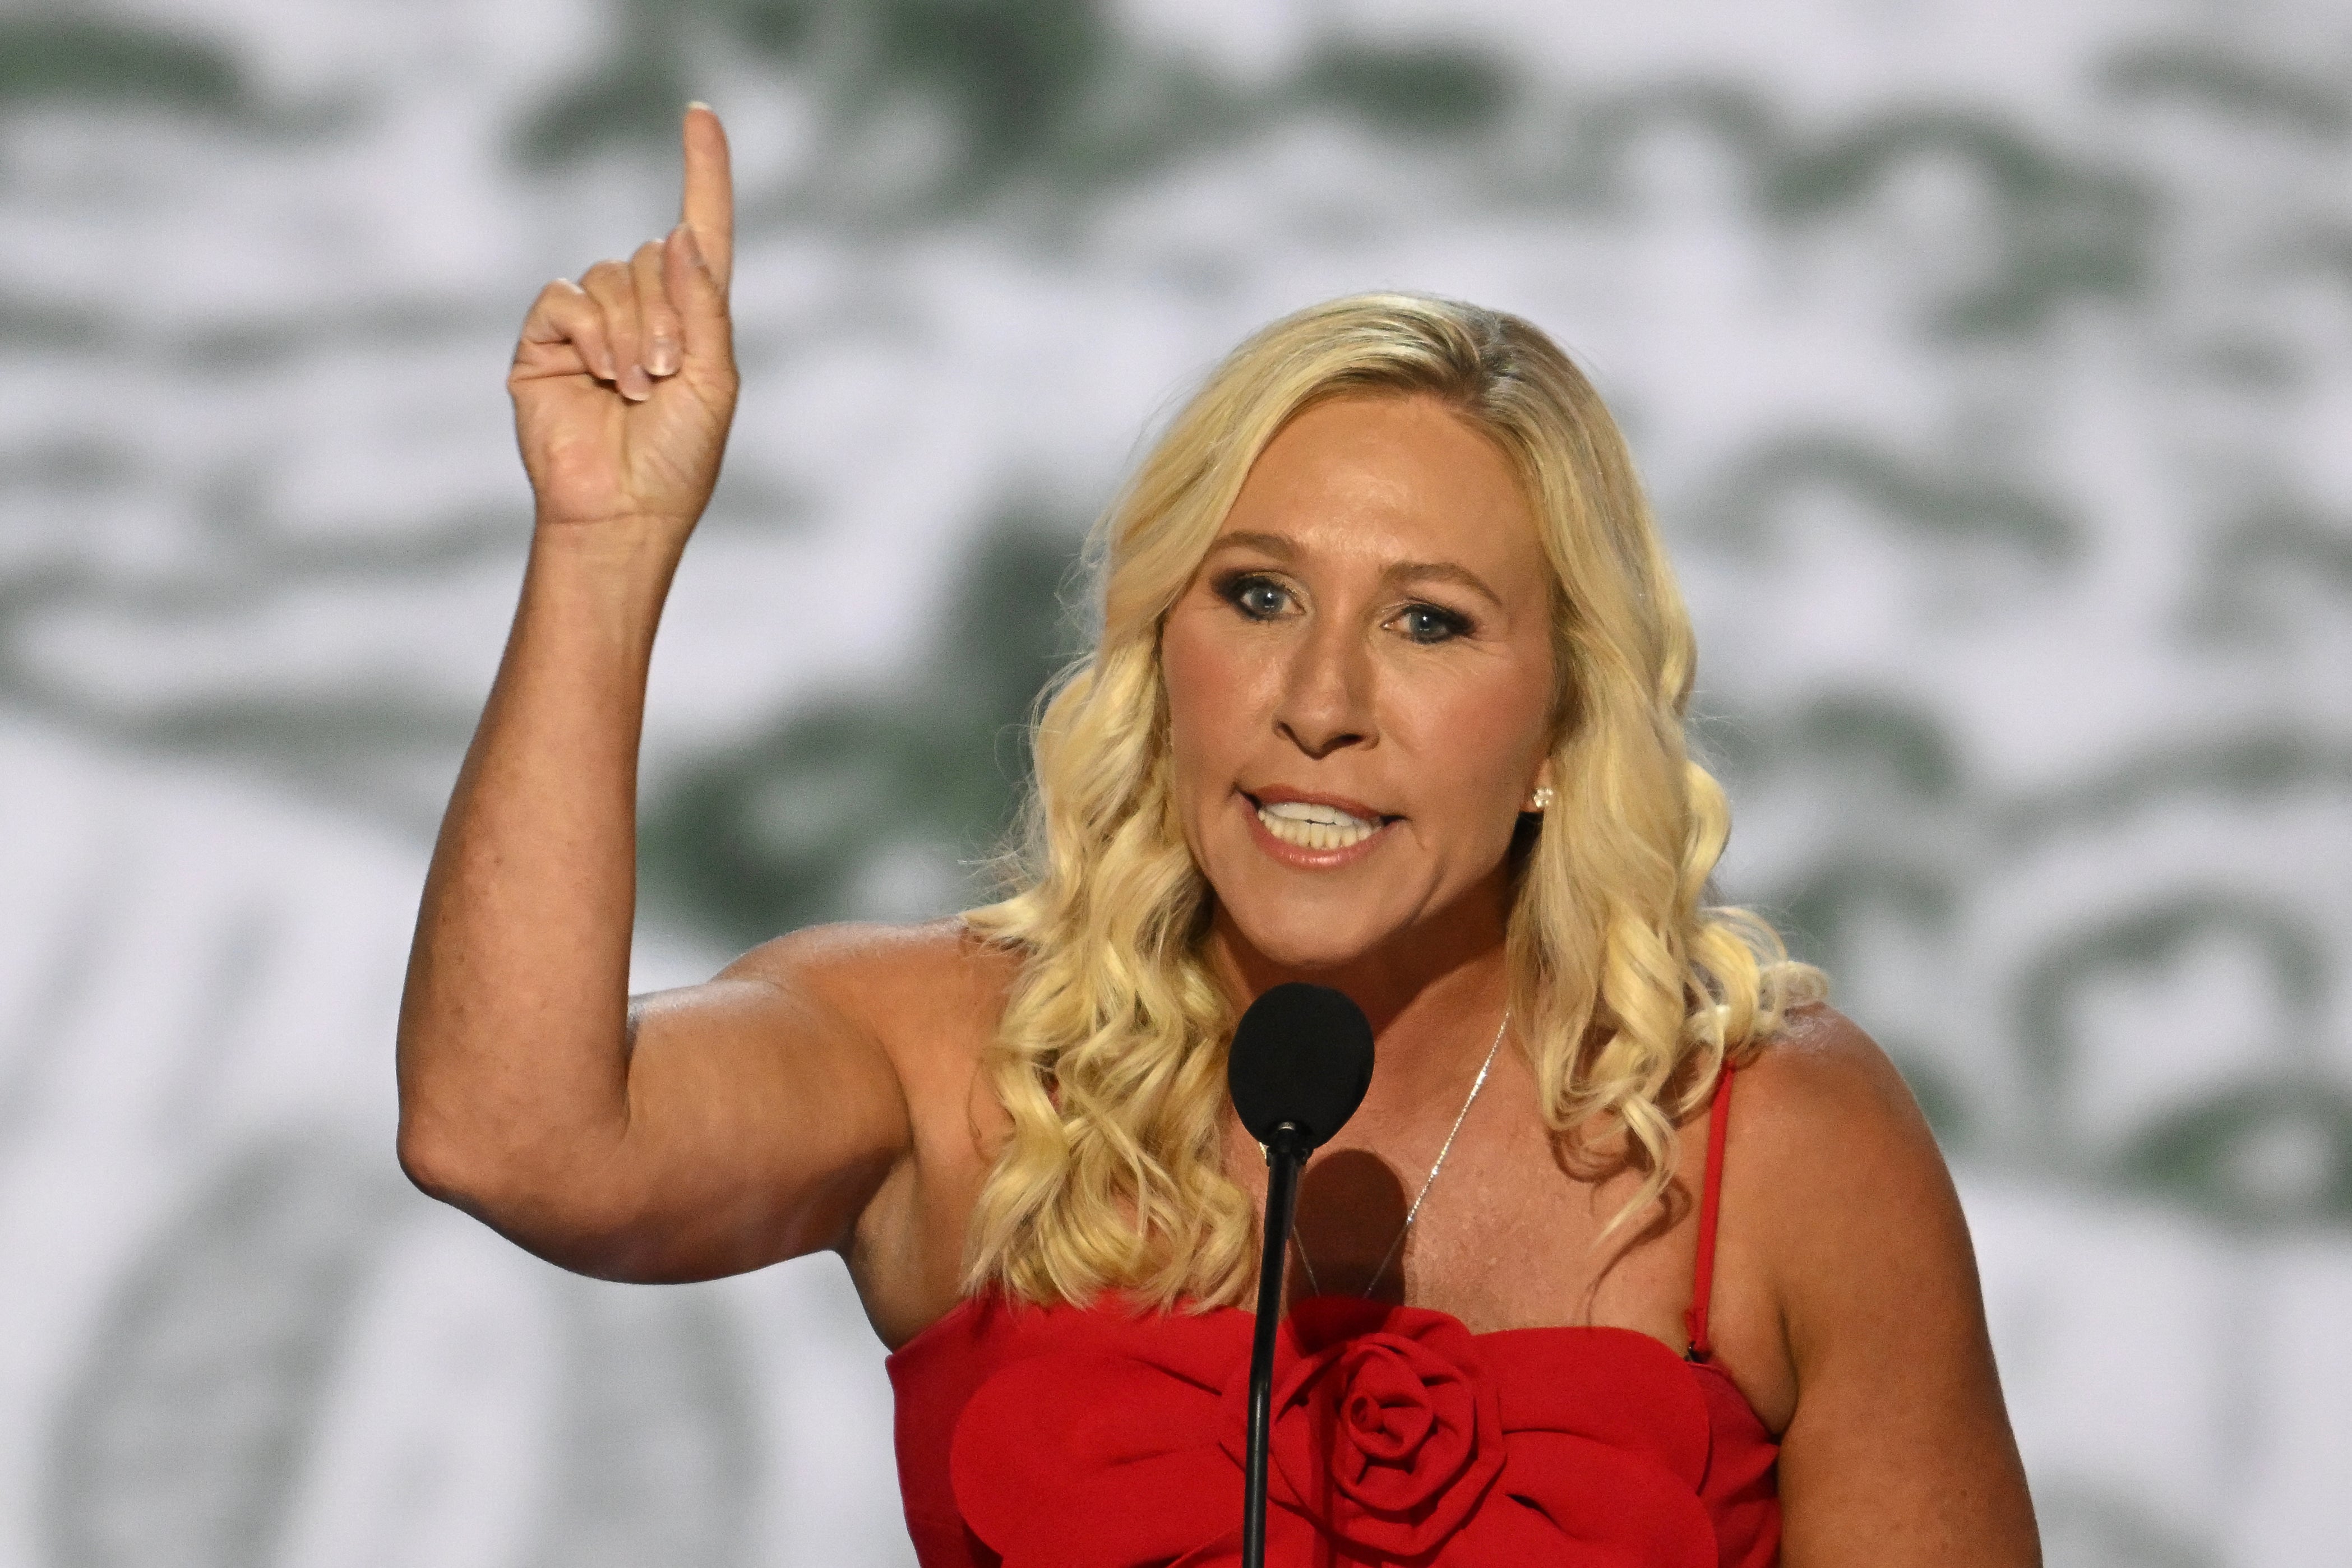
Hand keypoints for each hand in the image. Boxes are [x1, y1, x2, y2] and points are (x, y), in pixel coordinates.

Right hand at [510, 104, 738, 533]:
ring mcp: (590, 325)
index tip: (700, 115)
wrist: (623, 513)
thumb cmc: (678, 459)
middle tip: (667, 377)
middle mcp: (641, 311)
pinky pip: (565, 299)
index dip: (703, 173)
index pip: (700, 232)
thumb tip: (679, 233)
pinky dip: (591, 333)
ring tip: (637, 389)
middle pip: (653, 255)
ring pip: (612, 276)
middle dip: (668, 315)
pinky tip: (601, 377)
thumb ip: (704, 305)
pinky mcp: (545, 341)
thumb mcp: (714, 380)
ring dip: (633, 332)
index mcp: (692, 319)